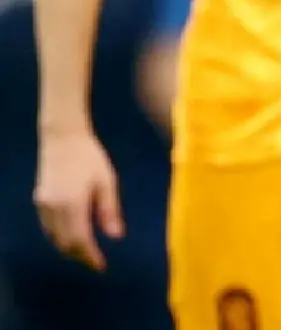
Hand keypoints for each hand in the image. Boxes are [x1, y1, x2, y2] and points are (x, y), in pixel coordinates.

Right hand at [34, 128, 122, 269]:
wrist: (62, 138)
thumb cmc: (90, 157)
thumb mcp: (107, 182)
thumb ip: (110, 210)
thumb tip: (116, 236)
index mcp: (72, 204)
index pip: (80, 240)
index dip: (90, 256)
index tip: (101, 267)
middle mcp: (53, 208)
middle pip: (64, 243)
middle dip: (80, 255)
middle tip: (96, 261)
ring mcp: (43, 205)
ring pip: (54, 237)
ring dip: (70, 247)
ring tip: (87, 251)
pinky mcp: (39, 200)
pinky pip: (49, 227)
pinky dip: (61, 235)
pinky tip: (74, 234)